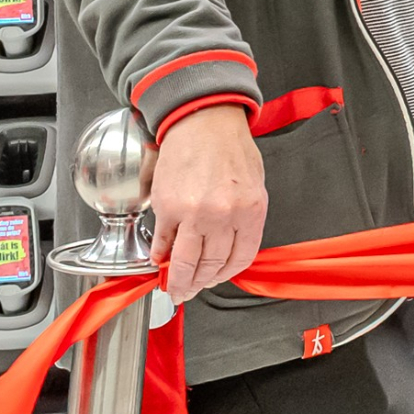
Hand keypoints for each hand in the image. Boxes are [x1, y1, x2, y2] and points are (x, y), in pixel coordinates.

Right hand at [149, 105, 267, 301]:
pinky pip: (162, 242)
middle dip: (200, 284)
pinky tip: (159, 260)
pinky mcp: (167, 207)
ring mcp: (193, 213)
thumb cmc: (230, 149)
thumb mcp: (254, 186)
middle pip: (210, 265)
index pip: (240, 259)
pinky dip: (159, 256)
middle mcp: (223, 215)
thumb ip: (244, 219)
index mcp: (251, 211)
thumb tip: (230, 248)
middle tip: (191, 291)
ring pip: (184, 262)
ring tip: (175, 287)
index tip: (216, 280)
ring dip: (178, 279)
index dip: (226, 275)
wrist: (204, 122)